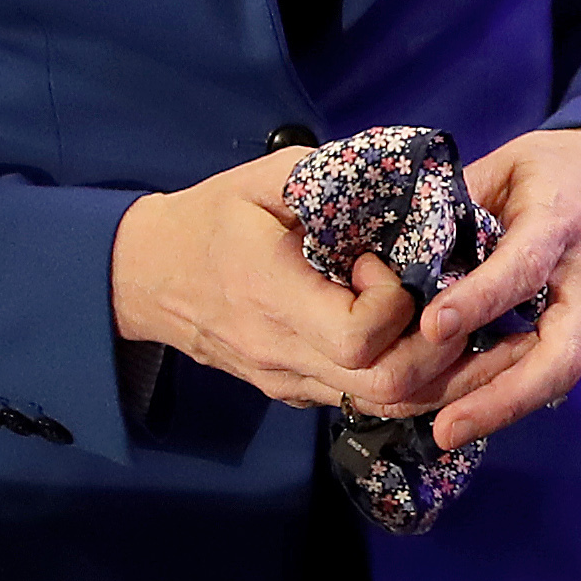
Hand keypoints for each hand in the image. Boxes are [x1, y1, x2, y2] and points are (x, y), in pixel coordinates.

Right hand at [113, 150, 419, 409]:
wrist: (147, 275)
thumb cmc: (209, 221)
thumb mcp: (263, 180)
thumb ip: (331, 177)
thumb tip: (400, 176)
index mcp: (273, 297)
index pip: (359, 338)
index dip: (391, 301)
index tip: (376, 261)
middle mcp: (283, 354)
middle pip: (388, 386)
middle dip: (433, 344)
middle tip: (423, 295)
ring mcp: (290, 381)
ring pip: (387, 404)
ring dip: (429, 366)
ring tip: (428, 315)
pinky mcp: (295, 392)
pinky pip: (363, 400)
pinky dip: (404, 373)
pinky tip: (405, 334)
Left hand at [396, 128, 580, 454]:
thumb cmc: (558, 166)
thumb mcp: (507, 164)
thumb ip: (461, 204)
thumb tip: (400, 249)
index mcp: (559, 222)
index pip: (521, 268)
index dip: (479, 300)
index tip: (431, 327)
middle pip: (560, 352)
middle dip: (505, 395)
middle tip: (447, 426)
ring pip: (562, 372)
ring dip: (505, 408)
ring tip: (449, 433)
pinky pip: (553, 368)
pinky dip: (512, 393)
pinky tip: (467, 412)